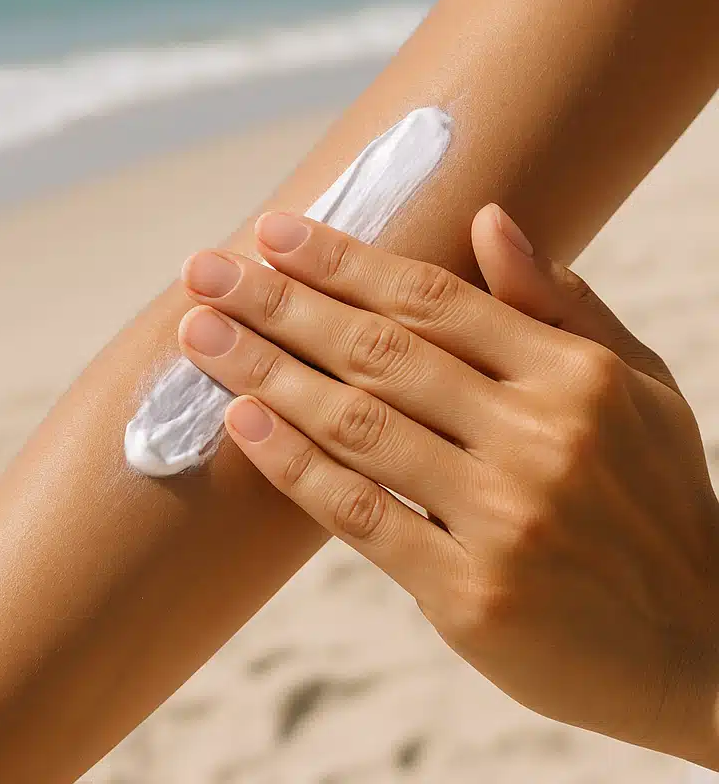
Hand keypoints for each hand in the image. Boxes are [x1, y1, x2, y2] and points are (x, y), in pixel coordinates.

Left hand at [176, 204, 718, 766]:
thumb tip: (490, 218)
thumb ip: (560, 303)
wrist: (705, 648)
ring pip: (358, 425)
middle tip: (204, 271)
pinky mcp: (471, 595)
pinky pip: (364, 516)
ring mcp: (504, 516)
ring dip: (265, 373)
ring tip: (198, 335)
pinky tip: (242, 424)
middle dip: (279, 304)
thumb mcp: (637, 388)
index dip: (343, 261)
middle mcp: (537, 436)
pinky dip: (297, 466)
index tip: (273, 232)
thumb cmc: (659, 502)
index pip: (431, 298)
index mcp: (574, 374)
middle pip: (379, 351)